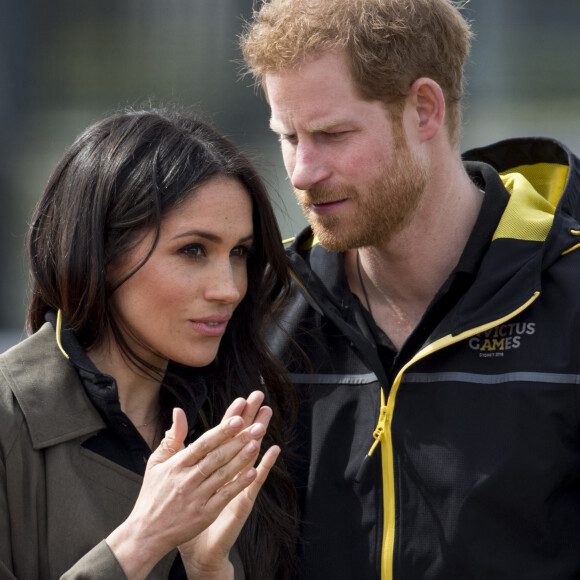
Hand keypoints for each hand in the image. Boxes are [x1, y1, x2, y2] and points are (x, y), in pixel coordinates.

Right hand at [105, 401, 265, 579]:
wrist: (146, 533)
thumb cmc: (153, 494)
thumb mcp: (157, 463)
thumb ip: (172, 437)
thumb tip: (178, 410)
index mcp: (177, 464)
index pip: (203, 444)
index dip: (221, 431)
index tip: (238, 418)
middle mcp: (187, 479)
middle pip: (217, 456)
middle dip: (239, 440)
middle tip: (258, 427)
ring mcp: (197, 497)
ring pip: (223, 474)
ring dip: (242, 459)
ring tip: (257, 443)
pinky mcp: (204, 514)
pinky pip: (225, 496)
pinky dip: (239, 484)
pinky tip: (252, 473)